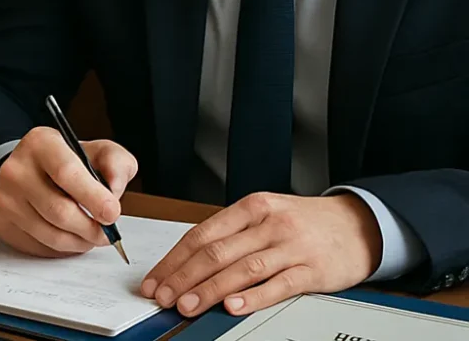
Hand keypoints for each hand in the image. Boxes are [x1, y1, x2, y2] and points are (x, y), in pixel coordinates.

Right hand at [0, 127, 137, 257]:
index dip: (93, 197)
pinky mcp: (2, 223)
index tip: (112, 213)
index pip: (65, 173)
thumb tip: (115, 191)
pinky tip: (70, 236)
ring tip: (91, 235)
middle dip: (90, 228)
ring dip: (79, 242)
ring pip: (50, 234)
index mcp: (40, 143)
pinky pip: (38, 247)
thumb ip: (116, 163)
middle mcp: (16, 169)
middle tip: (107, 232)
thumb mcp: (98, 151)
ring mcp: (5, 198)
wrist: (32, 170)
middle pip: (58, 210)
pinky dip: (62, 249)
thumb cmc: (69, 163)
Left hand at [141, 192, 382, 317]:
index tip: (156, 279)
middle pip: (216, 252)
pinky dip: (252, 297)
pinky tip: (232, 307)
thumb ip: (232, 235)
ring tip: (187, 306)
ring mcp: (290, 246)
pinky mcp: (312, 270)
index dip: (175, 259)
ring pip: (241, 269)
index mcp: (251, 207)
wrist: (358, 224)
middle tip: (163, 296)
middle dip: (183, 277)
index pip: (202, 234)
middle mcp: (268, 223)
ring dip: (209, 290)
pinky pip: (277, 284)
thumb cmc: (304, 222)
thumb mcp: (266, 215)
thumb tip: (189, 262)